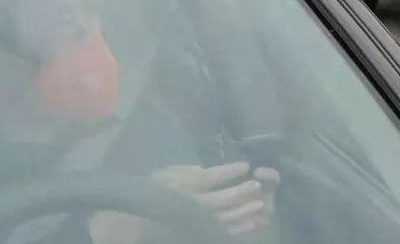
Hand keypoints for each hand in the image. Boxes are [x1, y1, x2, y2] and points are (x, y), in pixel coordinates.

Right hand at [89, 163, 279, 243]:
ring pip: (224, 219)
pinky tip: (252, 223)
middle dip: (241, 192)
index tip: (245, 166)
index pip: (210, 178)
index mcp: (182, 187)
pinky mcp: (200, 233)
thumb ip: (187, 171)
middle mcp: (190, 205)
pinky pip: (222, 233)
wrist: (139, 218)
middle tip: (256, 185)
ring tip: (260, 204)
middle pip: (220, 200)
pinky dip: (239, 229)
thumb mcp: (168, 173)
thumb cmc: (156, 189)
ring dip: (244, 212)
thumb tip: (207, 171)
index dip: (229, 171)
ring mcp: (196, 222)